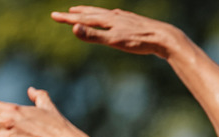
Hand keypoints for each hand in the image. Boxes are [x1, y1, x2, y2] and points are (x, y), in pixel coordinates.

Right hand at [51, 6, 181, 57]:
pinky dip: (107, 16)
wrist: (164, 38)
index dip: (67, 18)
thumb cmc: (139, 42)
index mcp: (107, 20)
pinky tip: (112, 18)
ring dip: (91, 13)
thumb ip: (94, 36)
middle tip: (66, 12)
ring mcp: (124, 18)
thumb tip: (74, 29)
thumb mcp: (114, 41)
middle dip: (77, 14)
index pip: (82, 19)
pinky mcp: (134, 23)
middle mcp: (114, 16)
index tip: (54, 16)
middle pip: (91, 13)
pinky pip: (115, 17)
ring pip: (103, 14)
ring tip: (84, 12)